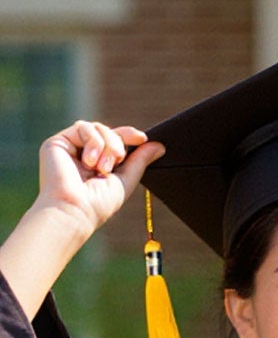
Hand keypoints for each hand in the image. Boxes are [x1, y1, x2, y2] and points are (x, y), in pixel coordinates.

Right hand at [34, 122, 158, 239]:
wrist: (75, 209)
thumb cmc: (99, 203)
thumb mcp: (126, 180)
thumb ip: (140, 161)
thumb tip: (159, 146)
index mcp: (98, 163)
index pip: (115, 140)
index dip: (128, 135)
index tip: (142, 138)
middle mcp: (83, 154)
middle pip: (108, 131)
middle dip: (118, 144)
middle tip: (116, 163)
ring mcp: (70, 147)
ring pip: (97, 127)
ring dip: (107, 145)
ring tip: (102, 168)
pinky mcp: (57, 142)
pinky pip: (83, 127)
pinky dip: (93, 142)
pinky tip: (89, 162)